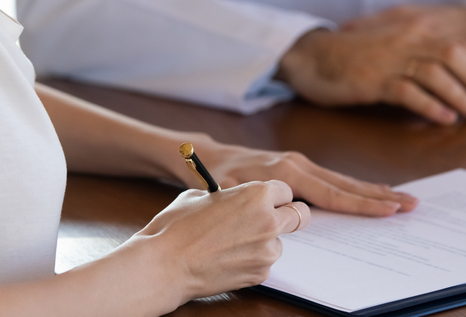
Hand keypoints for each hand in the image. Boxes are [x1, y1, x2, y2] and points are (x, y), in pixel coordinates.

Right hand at [132, 180, 307, 304]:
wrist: (165, 264)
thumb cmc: (178, 226)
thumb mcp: (201, 195)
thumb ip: (228, 194)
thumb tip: (233, 197)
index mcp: (257, 194)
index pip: (286, 190)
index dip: (275, 195)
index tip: (268, 200)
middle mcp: (269, 221)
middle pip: (300, 215)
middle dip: (289, 215)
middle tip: (273, 218)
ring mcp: (267, 251)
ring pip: (280, 242)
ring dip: (266, 241)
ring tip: (234, 242)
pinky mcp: (260, 274)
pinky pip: (265, 262)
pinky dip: (253, 260)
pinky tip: (228, 258)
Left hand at [190, 138, 417, 216]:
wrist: (209, 156)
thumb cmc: (215, 177)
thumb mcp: (228, 191)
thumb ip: (255, 201)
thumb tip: (283, 214)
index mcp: (287, 172)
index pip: (332, 193)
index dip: (362, 203)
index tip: (389, 209)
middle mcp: (298, 164)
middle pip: (347, 184)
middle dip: (380, 195)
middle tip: (411, 203)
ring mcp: (300, 163)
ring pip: (343, 180)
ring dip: (373, 190)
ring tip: (401, 197)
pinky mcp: (298, 166)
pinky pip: (332, 178)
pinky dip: (355, 185)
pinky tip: (370, 191)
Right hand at [276, 5, 465, 124]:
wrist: (313, 55)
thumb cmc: (355, 55)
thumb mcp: (393, 46)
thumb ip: (421, 54)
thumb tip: (455, 74)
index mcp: (414, 29)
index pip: (459, 47)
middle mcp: (406, 39)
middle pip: (454, 56)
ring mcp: (390, 58)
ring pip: (436, 73)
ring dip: (461, 95)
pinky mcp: (374, 79)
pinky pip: (408, 91)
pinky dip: (430, 104)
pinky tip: (445, 117)